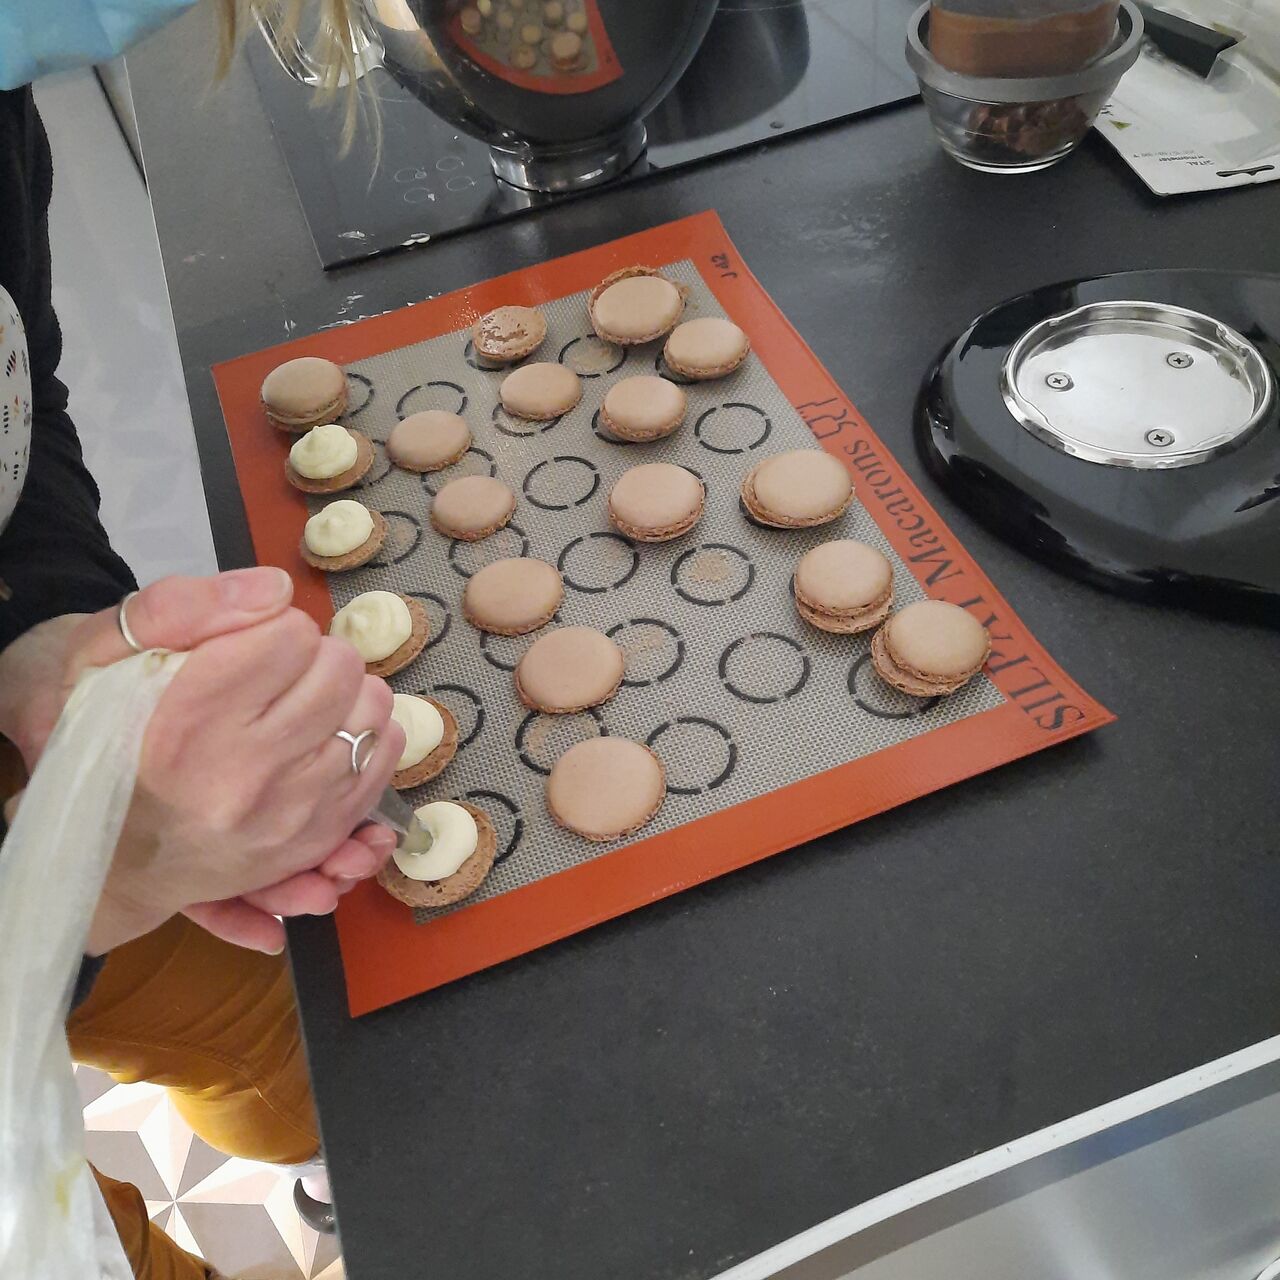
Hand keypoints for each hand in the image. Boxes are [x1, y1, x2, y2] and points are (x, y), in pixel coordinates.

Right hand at [0, 570, 402, 953]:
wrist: (106, 850)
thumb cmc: (104, 733)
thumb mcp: (105, 652)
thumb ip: (182, 608)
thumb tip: (275, 590)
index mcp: (184, 725)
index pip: (288, 635)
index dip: (275, 627)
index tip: (253, 644)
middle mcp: (241, 777)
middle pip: (339, 670)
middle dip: (316, 654)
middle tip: (282, 671)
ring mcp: (286, 815)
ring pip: (371, 710)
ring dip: (347, 691)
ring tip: (303, 702)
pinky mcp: (319, 838)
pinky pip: (384, 756)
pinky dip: (367, 731)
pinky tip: (327, 733)